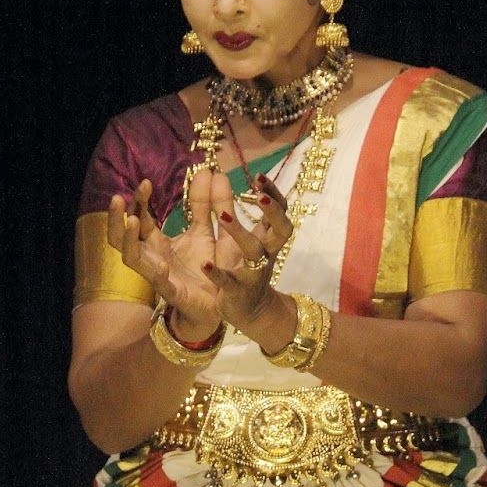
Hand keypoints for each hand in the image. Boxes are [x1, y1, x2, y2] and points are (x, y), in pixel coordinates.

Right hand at [106, 177, 219, 337]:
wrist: (219, 303)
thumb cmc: (206, 267)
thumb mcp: (206, 230)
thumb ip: (205, 204)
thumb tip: (207, 172)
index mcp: (156, 242)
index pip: (139, 217)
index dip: (138, 200)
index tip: (145, 182)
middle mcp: (150, 257)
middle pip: (122, 235)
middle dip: (118, 216)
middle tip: (121, 196)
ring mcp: (156, 275)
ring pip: (130, 257)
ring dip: (127, 239)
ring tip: (131, 221)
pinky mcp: (171, 292)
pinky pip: (158, 281)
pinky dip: (156, 271)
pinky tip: (159, 263)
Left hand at [206, 172, 294, 332]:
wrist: (249, 312)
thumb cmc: (245, 267)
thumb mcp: (238, 236)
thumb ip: (228, 206)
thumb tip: (218, 174)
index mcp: (267, 239)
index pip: (279, 212)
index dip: (274, 194)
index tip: (260, 177)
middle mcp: (265, 253)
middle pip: (281, 230)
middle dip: (273, 212)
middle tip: (259, 195)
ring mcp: (252, 272)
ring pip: (253, 251)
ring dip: (240, 232)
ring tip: (222, 215)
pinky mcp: (237, 292)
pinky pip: (229, 282)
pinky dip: (218, 274)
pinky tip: (205, 263)